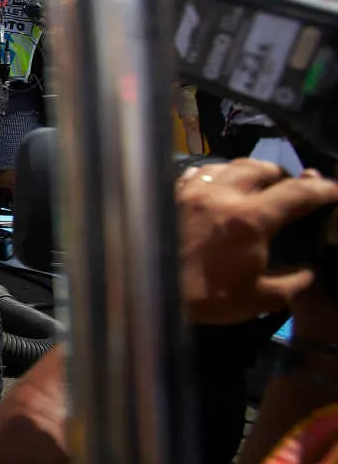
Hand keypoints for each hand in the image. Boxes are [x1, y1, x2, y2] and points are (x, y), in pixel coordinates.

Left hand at [176, 160, 337, 325]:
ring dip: (250, 172)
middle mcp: (222, 192)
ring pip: (230, 164)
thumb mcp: (260, 299)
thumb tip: (310, 269)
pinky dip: (217, 175)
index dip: (323, 190)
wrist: (144, 293)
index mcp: (250, 217)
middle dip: (284, 177)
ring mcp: (192, 188)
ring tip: (257, 186)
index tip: (335, 190)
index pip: (298, 192)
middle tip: (291, 191)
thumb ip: (294, 281)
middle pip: (263, 168)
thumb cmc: (204, 298)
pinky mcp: (170, 192)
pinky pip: (200, 171)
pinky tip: (218, 187)